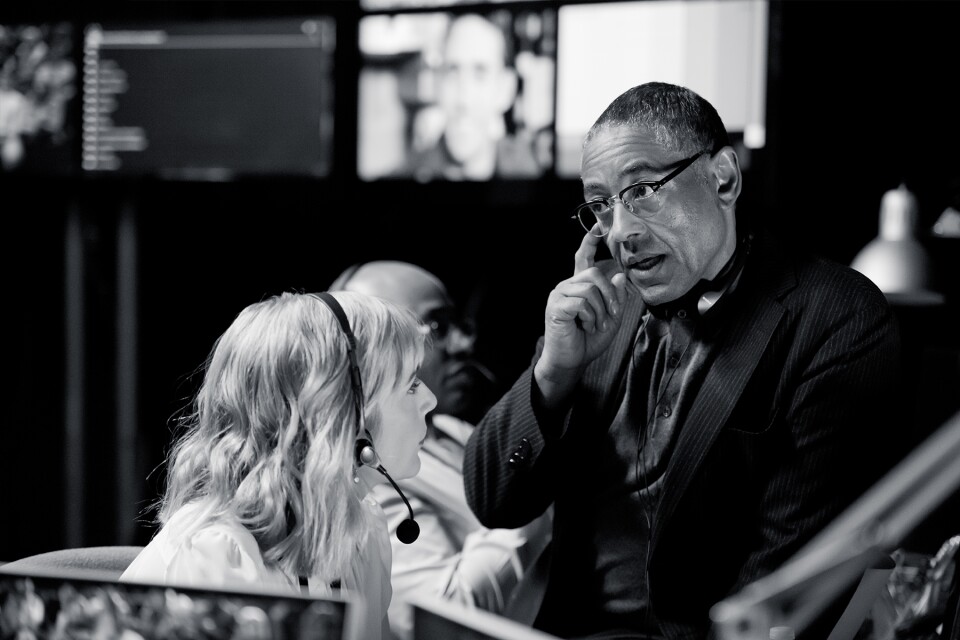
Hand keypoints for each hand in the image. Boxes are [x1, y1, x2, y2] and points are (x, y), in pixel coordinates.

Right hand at [535, 229, 627, 406]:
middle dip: (610, 296)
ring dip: (600, 311)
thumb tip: (622, 275)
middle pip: (594, 274)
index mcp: (579, 286)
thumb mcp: (611, 317)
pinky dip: (590, 317)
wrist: (571, 361)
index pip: (583, 258)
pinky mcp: (556, 306)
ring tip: (595, 325)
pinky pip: (582, 303)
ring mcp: (559, 294)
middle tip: (612, 315)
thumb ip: (617, 297)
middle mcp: (567, 286)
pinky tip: (585, 326)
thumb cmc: (588, 340)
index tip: (598, 225)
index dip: (590, 241)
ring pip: (590, 289)